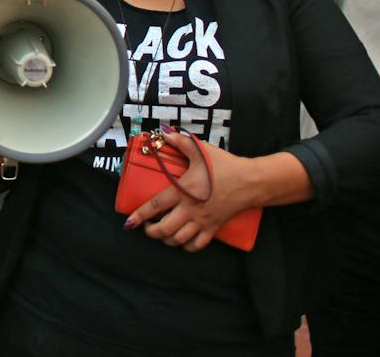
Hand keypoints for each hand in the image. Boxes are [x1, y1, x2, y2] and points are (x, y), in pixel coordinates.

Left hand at [123, 131, 255, 252]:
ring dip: (166, 240)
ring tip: (161, 233)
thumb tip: (164, 132)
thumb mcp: (201, 151)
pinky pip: (198, 245)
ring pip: (179, 240)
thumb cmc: (225, 166)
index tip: (128, 222)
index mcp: (184, 191)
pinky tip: (181, 241)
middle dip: (151, 232)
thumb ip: (181, 142)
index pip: (155, 206)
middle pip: (165, 229)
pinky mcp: (214, 228)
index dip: (139, 216)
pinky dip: (187, 247)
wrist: (251, 182)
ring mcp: (203, 221)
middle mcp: (191, 209)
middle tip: (146, 227)